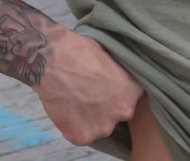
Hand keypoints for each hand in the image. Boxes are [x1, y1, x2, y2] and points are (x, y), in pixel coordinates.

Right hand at [34, 31, 145, 145]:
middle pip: (116, 115)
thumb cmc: (84, 52)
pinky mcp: (82, 137)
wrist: (54, 61)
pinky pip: (80, 134)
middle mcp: (125, 112)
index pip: (129, 99)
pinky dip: (73, 126)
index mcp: (135, 92)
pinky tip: (67, 109)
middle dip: (105, 108)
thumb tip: (121, 85)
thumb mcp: (115, 61)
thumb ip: (122, 80)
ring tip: (76, 101)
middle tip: (89, 95)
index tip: (104, 88)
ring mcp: (104, 127)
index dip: (115, 95)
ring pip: (98, 127)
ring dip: (90, 119)